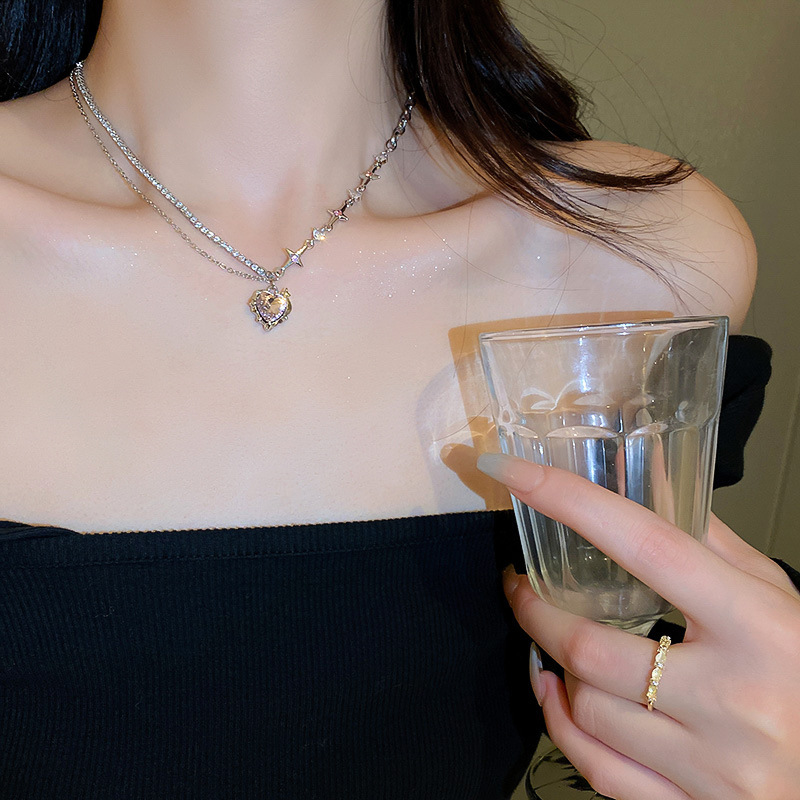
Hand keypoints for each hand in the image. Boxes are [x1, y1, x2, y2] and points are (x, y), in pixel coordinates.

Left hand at [477, 453, 799, 799]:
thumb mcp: (777, 598)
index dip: (571, 501)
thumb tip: (648, 483)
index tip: (518, 474)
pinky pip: (597, 768)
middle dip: (535, 608)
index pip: (648, 546)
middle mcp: (735, 698)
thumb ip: (709, 541)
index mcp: (759, 626)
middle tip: (521, 585)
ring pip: (586, 708)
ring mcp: (712, 763)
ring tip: (552, 640)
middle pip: (591, 647)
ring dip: (553, 666)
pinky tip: (558, 695)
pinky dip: (560, 724)